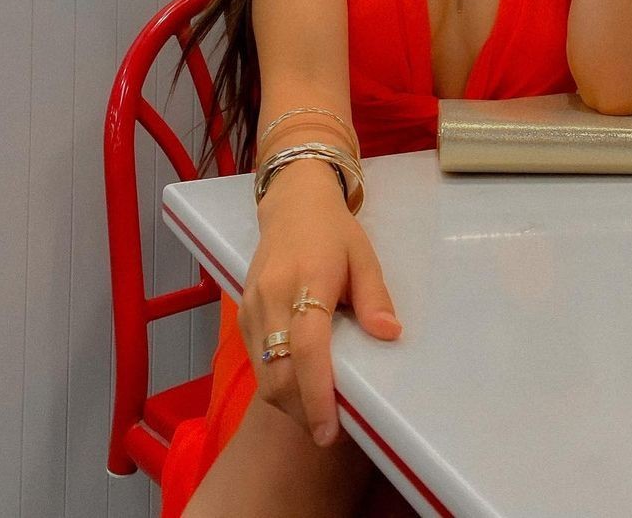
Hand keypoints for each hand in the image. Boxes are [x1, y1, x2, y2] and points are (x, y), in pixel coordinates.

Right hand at [238, 162, 402, 448]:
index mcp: (306, 280)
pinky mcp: (242, 315)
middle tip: (332, 429)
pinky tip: (301, 383)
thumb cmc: (332, 231)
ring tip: (320, 410)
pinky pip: (257, 363)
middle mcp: (270, 298)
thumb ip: (374, 297)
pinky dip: (278, 383)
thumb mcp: (363, 255)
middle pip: (278, 374)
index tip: (331, 429)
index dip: (317, 393)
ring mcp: (251, 308)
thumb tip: (389, 335)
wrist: (291, 202)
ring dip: (290, 403)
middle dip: (302, 411)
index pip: (308, 347)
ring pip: (263, 376)